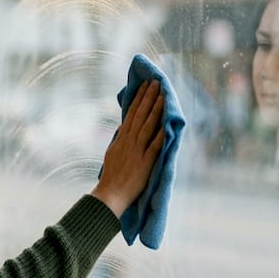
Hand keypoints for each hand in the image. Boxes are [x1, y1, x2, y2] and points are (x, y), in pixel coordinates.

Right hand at [91, 79, 164, 215]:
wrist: (110, 194)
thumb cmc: (111, 177)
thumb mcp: (111, 153)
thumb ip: (118, 139)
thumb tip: (123, 126)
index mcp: (121, 139)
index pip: (130, 114)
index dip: (138, 99)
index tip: (144, 86)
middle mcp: (129, 142)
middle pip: (139, 116)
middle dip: (148, 98)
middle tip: (155, 83)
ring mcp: (137, 151)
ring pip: (147, 126)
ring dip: (155, 110)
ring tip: (162, 95)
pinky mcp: (145, 162)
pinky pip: (155, 145)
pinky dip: (160, 133)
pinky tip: (167, 122)